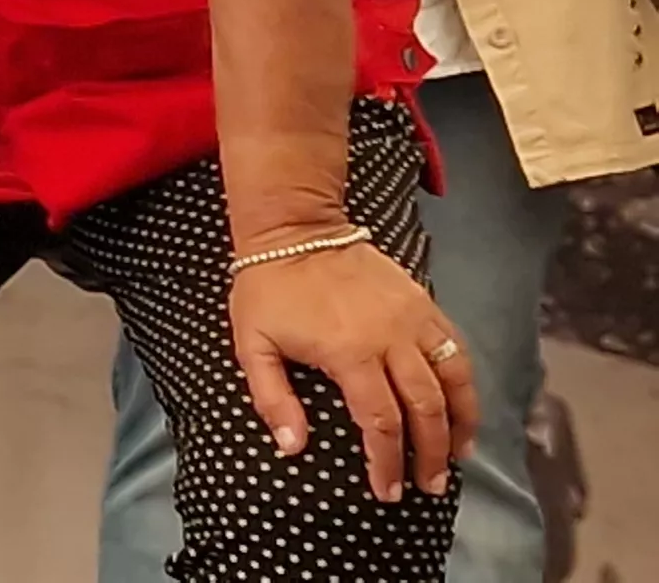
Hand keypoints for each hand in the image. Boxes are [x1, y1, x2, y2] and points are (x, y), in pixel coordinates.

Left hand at [232, 240, 477, 499]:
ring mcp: (414, 320)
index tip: (388, 490)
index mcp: (348, 353)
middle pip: (426, 409)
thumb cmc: (268, 289)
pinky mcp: (425, 304)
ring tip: (458, 455)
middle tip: (430, 485)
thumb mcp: (252, 344)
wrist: (297, 227)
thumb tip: (292, 448)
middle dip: (431, 454)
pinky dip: (466, 383)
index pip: (379, 421)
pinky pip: (456, 349)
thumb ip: (272, 399)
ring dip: (461, 423)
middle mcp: (391, 339)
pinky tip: (462, 405)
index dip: (387, 462)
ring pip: (454, 380)